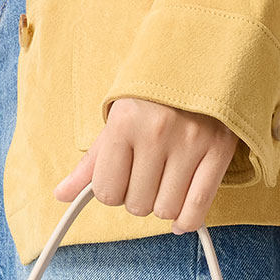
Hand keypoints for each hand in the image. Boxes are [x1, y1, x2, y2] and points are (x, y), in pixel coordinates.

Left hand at [52, 97, 238, 234]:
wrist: (200, 59)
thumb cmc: (152, 98)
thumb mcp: (117, 121)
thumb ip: (91, 163)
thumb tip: (60, 194)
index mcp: (124, 123)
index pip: (107, 192)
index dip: (112, 192)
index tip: (122, 178)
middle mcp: (157, 132)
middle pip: (137, 205)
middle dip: (138, 198)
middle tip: (147, 176)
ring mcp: (191, 142)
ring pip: (165, 210)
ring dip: (162, 206)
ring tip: (166, 183)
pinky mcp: (219, 151)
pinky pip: (197, 208)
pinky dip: (185, 221)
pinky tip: (180, 215)